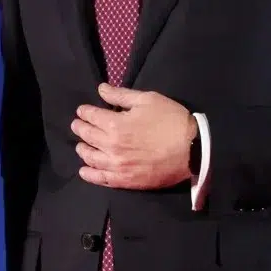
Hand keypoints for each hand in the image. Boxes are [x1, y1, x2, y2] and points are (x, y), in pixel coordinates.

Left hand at [72, 83, 197, 189]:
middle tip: (77, 125)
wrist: (192, 150)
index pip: (91, 116)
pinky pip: (101, 179)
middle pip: (87, 136)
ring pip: (90, 158)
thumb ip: (121, 95)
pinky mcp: (125, 181)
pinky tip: (85, 170)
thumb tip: (100, 90)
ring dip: (82, 149)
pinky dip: (89, 174)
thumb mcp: (147, 100)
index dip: (84, 111)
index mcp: (115, 124)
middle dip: (80, 128)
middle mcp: (111, 146)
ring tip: (81, 145)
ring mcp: (117, 166)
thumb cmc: (171, 120)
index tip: (82, 110)